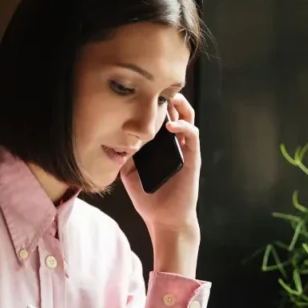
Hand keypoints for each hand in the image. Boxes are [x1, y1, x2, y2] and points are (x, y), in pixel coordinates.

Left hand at [121, 93, 201, 233]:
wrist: (164, 220)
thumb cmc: (149, 199)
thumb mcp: (130, 175)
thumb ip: (124, 157)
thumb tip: (114, 140)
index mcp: (161, 146)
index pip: (160, 118)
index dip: (154, 104)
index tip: (141, 93)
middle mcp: (174, 144)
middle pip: (176, 112)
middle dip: (169, 98)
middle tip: (158, 86)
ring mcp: (185, 150)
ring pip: (189, 119)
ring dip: (182, 106)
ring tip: (172, 97)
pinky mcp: (193, 158)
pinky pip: (193, 136)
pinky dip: (184, 127)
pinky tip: (172, 126)